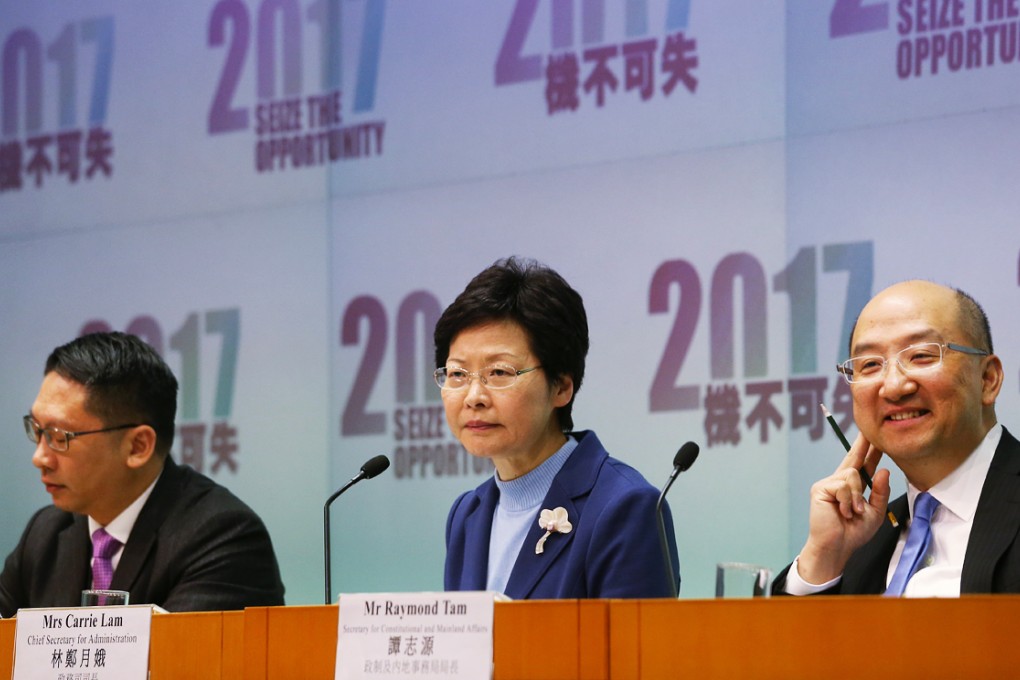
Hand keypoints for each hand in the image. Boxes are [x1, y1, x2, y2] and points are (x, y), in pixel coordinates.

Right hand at [796, 432, 890, 584]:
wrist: (836, 547)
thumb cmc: (853, 533)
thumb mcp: (874, 512)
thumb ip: (880, 492)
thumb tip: (884, 471)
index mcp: (852, 488)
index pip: (863, 465)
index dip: (870, 451)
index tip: (876, 439)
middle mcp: (839, 482)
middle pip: (853, 459)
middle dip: (862, 445)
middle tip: (869, 430)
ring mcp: (828, 484)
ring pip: (852, 475)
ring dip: (857, 497)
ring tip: (854, 512)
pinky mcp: (821, 489)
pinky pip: (842, 486)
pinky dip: (848, 501)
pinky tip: (844, 513)